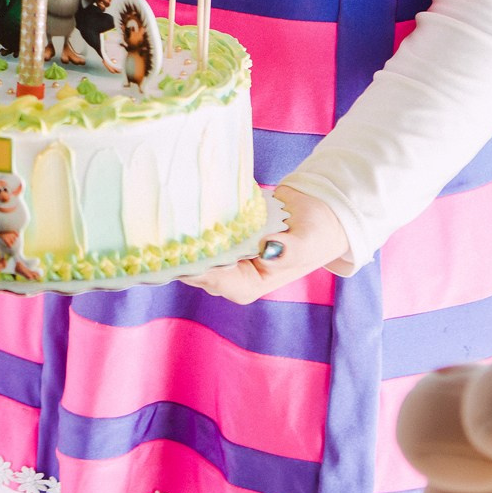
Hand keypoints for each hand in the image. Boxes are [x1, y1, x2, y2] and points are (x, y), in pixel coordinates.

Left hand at [181, 184, 348, 304]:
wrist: (316, 213)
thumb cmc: (316, 235)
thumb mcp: (308, 243)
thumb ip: (290, 250)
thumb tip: (269, 247)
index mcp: (246, 286)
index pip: (212, 280)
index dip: (197, 264)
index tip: (187, 243)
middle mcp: (229, 275)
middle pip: (193, 266)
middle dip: (182, 249)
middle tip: (175, 223)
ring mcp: (222, 256)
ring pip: (191, 250)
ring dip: (184, 234)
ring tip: (179, 213)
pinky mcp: (219, 237)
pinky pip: (197, 233)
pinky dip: (193, 221)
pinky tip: (188, 206)